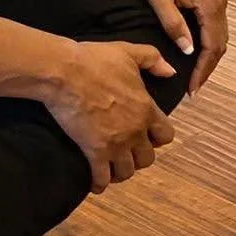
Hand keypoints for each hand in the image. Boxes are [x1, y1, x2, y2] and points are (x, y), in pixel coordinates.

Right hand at [46, 40, 177, 193]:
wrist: (65, 72)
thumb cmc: (95, 60)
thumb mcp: (128, 51)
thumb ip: (153, 59)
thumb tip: (170, 72)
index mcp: (146, 108)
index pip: (166, 135)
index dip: (157, 138)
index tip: (147, 136)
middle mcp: (135, 130)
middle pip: (147, 158)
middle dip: (139, 157)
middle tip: (127, 152)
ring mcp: (116, 144)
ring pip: (127, 171)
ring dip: (121, 171)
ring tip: (112, 168)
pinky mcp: (94, 152)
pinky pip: (102, 178)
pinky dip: (100, 183)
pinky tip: (96, 183)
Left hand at [127, 0, 228, 90]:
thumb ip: (173, 24)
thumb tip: (188, 50)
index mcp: (209, 2)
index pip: (212, 45)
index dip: (203, 69)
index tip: (192, 88)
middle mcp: (219, 0)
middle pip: (220, 43)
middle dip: (207, 67)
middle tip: (193, 88)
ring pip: (219, 35)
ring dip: (209, 57)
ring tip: (194, 76)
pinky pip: (214, 25)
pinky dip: (208, 43)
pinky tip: (195, 54)